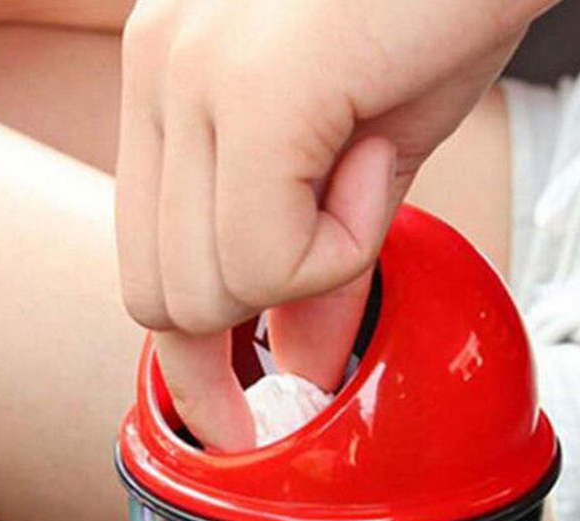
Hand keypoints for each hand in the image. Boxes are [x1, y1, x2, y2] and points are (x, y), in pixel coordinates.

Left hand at [118, 0, 551, 448]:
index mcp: (166, 89)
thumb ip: (311, 270)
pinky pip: (270, 254)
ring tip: (368, 162)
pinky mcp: (250, 86)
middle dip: (259, 313)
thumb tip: (293, 362)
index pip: (141, 271)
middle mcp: (156, 76)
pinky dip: (342, 240)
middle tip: (347, 237)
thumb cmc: (438, 10)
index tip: (235, 421)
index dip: (186, 367)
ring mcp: (190, 76)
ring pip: (212, 288)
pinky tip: (375, 154)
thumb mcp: (361, 163)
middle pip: (161, 298)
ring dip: (314, 262)